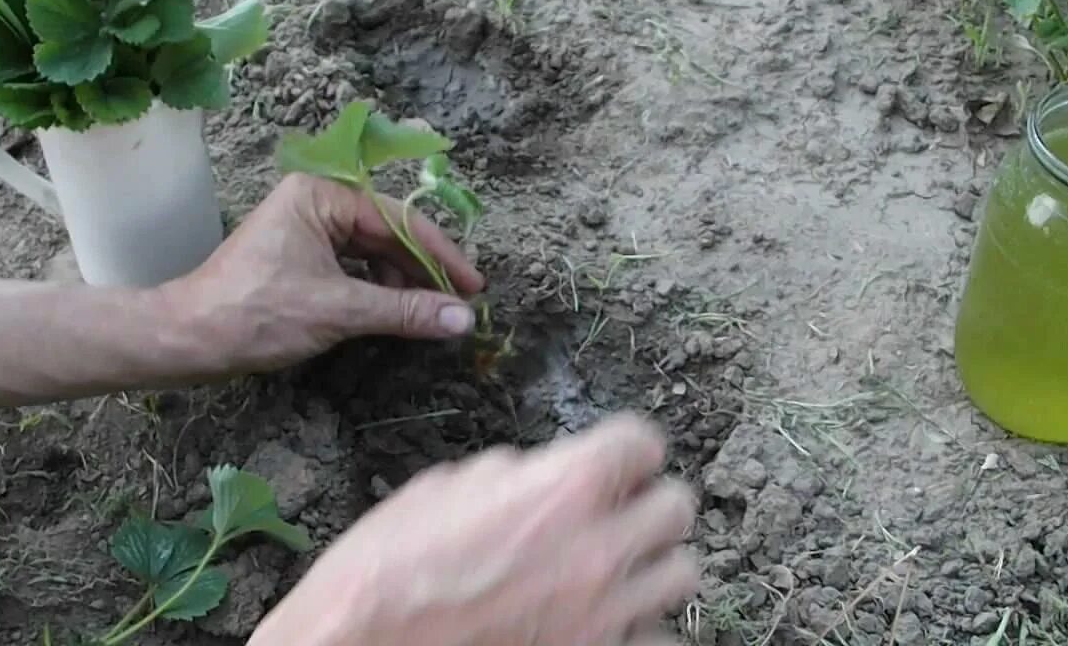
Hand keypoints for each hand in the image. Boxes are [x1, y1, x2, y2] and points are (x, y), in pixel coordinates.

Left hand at [164, 173, 485, 372]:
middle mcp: (315, 203)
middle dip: (423, 271)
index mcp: (320, 196)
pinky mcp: (299, 258)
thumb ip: (405, 311)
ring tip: (428, 315)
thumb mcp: (339, 310)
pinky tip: (395, 313)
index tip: (474, 286)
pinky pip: (352, 268)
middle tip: (459, 305)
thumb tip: (463, 319)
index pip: (398, 219)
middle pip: (387, 234)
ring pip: (372, 253)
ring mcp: (306, 230)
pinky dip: (376, 290)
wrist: (188, 339)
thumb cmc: (257, 314)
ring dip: (401, 283)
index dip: (440, 255)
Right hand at [249, 414, 700, 645]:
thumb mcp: (444, 488)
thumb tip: (537, 475)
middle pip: (678, 505)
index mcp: (563, 487)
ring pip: (682, 573)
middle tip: (619, 510)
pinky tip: (606, 620)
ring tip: (619, 566)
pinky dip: (637, 627)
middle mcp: (597, 547)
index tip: (617, 458)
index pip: (643, 442)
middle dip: (647, 502)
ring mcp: (604, 613)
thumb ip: (513, 475)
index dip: (627, 447)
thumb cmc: (385, 568)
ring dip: (652, 564)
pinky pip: (656, 638)